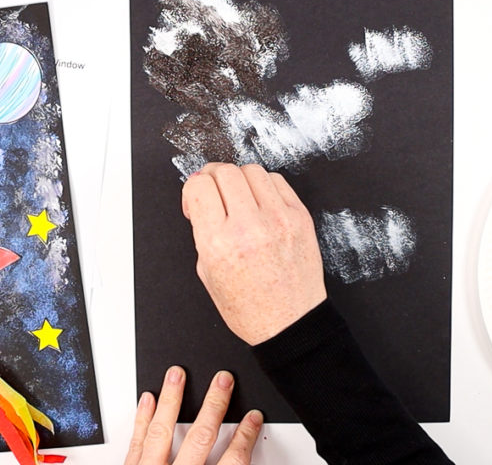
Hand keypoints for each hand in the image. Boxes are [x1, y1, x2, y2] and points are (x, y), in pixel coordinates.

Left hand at [126, 366, 262, 464]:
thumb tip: (240, 459)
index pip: (233, 461)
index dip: (245, 437)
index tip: (252, 419)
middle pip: (200, 438)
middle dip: (213, 406)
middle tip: (222, 380)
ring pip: (161, 433)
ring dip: (171, 400)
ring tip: (176, 375)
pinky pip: (136, 444)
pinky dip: (142, 420)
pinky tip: (148, 400)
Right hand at [182, 163, 326, 344]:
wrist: (290, 322)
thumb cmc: (249, 307)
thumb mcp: (208, 272)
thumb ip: (203, 232)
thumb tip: (204, 200)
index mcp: (218, 244)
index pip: (198, 186)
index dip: (192, 189)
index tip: (196, 201)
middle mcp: (248, 227)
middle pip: (224, 172)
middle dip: (212, 178)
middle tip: (213, 192)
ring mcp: (278, 219)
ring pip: (251, 170)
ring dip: (238, 179)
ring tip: (238, 197)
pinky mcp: (299, 217)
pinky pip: (277, 180)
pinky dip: (263, 185)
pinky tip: (259, 201)